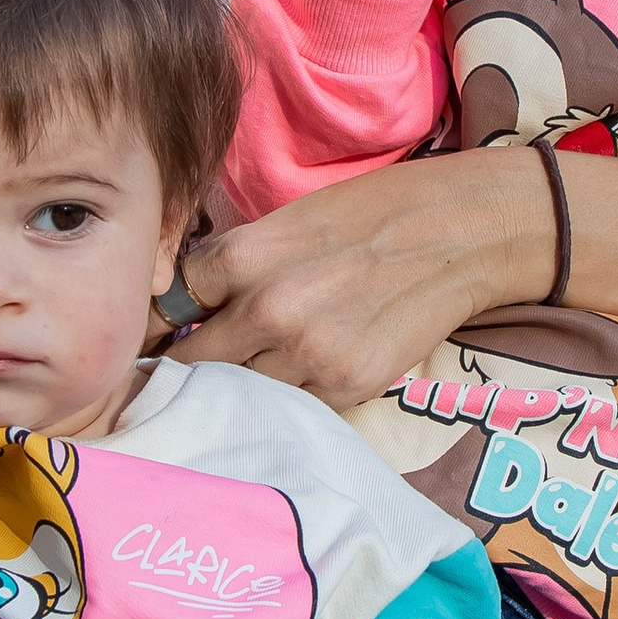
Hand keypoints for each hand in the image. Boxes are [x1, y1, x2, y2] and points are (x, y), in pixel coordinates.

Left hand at [174, 150, 617, 404]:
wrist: (465, 230)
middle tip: (179, 373)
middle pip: (191, 364)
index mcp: (243, 258)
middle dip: (184, 367)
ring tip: (247, 376)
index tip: (152, 338)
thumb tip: (182, 303)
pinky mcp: (348, 387)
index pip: (163, 308)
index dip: (156, 325)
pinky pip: (293, 407)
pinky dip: (288, 399)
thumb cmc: (375, 211)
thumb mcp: (290, 220)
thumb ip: (235, 263)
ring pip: (239, 394)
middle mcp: (268, 311)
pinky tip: (298, 378)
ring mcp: (308, 356)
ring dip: (236, 389)